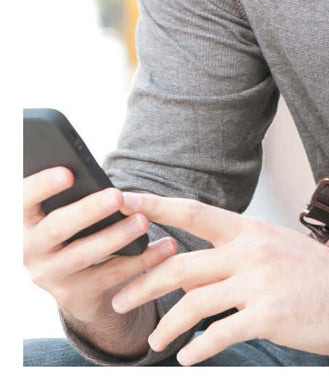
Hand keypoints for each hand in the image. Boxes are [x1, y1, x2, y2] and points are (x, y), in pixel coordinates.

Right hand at [22, 167, 176, 355]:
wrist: (79, 281)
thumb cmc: (77, 230)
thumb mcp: (68, 212)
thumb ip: (74, 197)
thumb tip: (101, 178)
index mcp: (25, 220)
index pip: (24, 198)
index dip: (42, 185)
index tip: (68, 172)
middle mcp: (30, 249)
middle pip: (56, 228)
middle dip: (87, 211)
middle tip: (117, 196)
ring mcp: (49, 274)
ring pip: (83, 254)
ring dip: (115, 237)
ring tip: (143, 222)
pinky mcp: (74, 294)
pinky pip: (110, 276)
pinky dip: (140, 261)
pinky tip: (164, 248)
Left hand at [110, 192, 328, 364]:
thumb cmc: (319, 277)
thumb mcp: (275, 253)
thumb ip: (232, 261)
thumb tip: (187, 280)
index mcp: (252, 231)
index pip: (195, 213)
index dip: (156, 206)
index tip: (122, 199)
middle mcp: (252, 252)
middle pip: (180, 266)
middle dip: (142, 286)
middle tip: (119, 301)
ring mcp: (260, 283)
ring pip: (192, 305)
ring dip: (166, 328)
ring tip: (155, 343)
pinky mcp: (268, 314)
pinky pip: (217, 335)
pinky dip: (196, 350)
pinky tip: (189, 356)